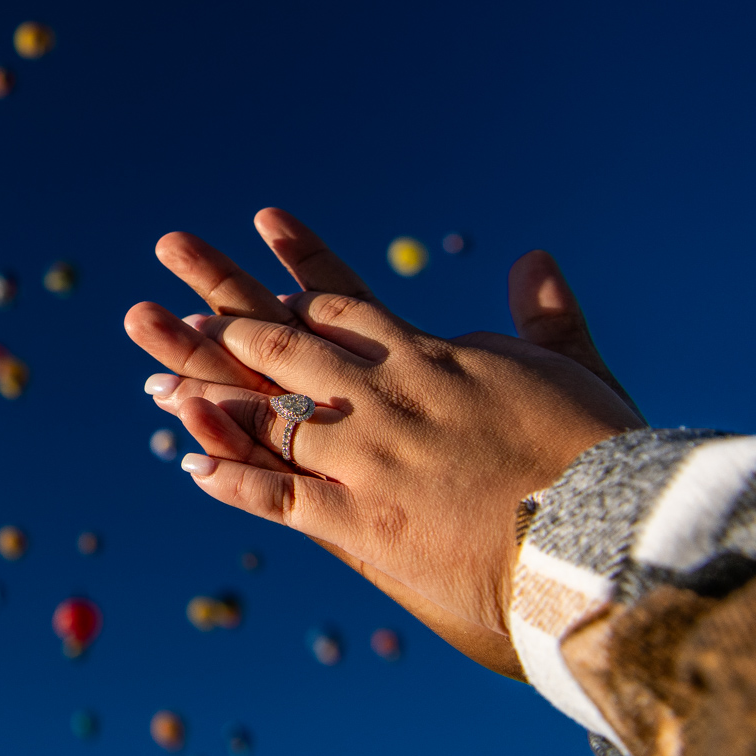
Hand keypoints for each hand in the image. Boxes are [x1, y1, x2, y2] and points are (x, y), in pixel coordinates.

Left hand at [124, 209, 643, 672]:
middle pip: (281, 341)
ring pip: (266, 413)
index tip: (260, 222)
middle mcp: (383, 396)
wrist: (604, 533)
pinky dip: (236, 479)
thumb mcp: (574, 369)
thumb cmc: (601, 453)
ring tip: (151, 364)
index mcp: (429, 356)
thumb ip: (545, 313)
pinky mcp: (362, 523)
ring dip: (204, 389)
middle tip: (166, 260)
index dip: (298, 262)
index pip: (343, 299)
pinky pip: (281, 497)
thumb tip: (533, 254)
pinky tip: (192, 465)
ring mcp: (366, 458)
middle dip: (218, 302)